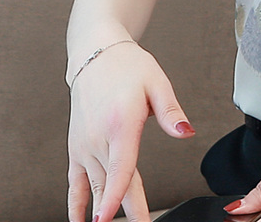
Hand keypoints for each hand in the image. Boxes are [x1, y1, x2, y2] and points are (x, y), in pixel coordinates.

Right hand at [67, 43, 194, 221]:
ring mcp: (84, 144)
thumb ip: (171, 111)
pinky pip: (74, 181)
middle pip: (112, 183)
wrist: (96, 55)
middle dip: (122, 210)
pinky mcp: (76, 147)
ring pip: (95, 186)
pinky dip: (76, 203)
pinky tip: (81, 221)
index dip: (120, 197)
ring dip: (103, 210)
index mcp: (121, 123)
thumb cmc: (128, 67)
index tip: (119, 218)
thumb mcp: (156, 83)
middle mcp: (98, 138)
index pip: (121, 169)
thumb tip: (186, 132)